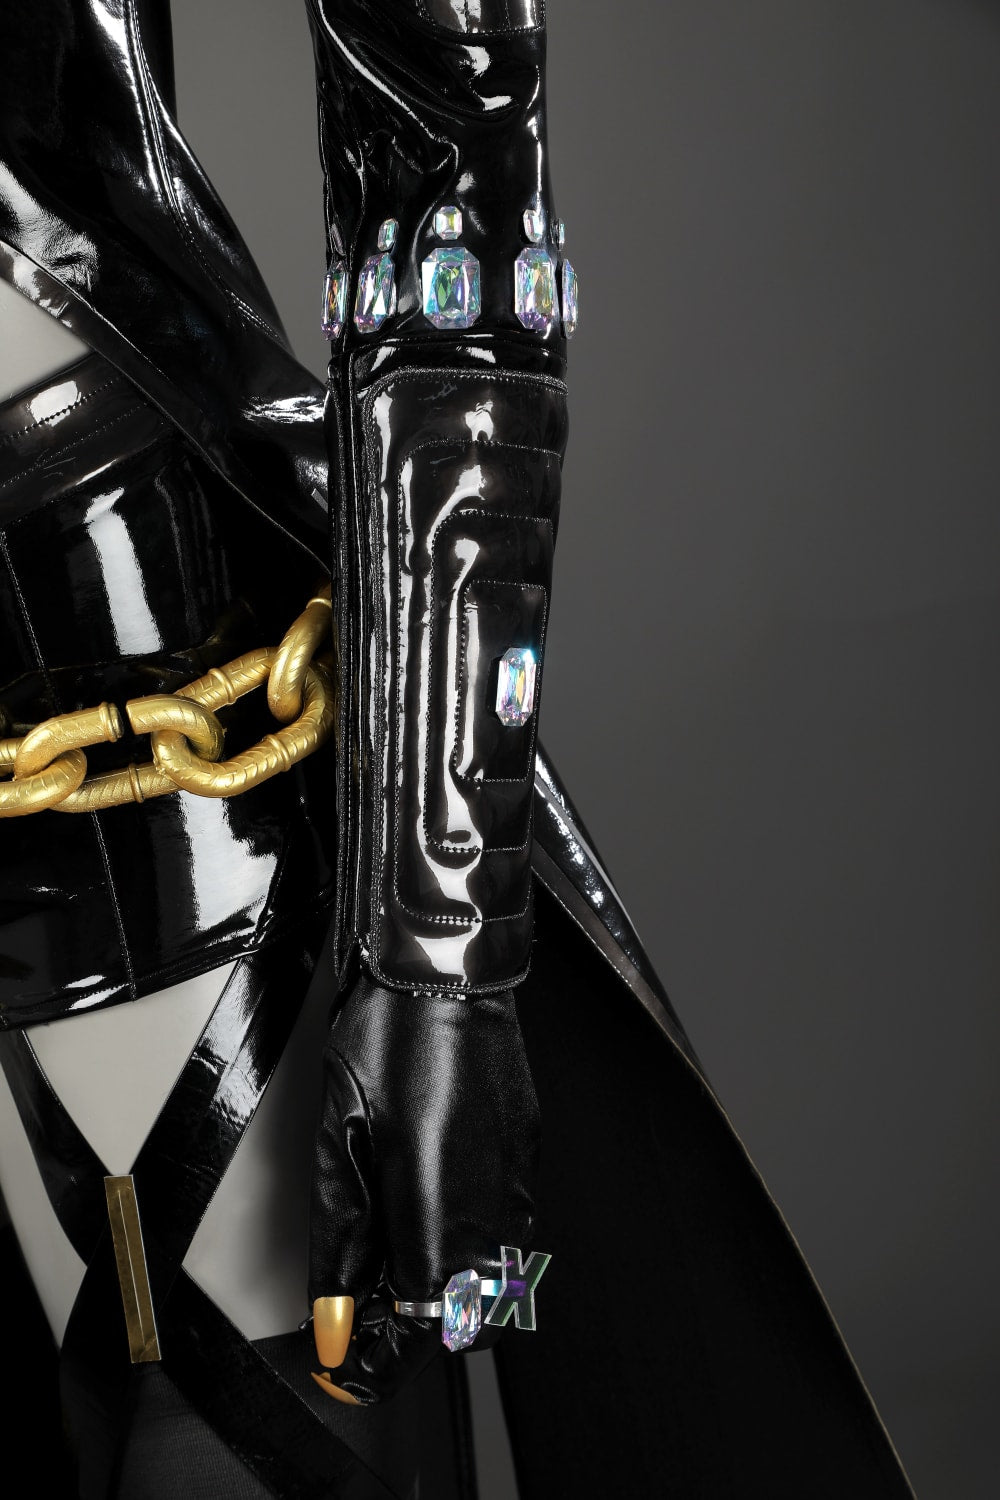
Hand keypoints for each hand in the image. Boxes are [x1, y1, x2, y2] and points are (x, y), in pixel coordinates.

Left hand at [308, 968, 539, 1403]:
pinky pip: (510, 1225)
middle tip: (366, 1311)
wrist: (446, 969)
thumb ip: (342, 1237)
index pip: (422, 1324)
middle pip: (470, 1318)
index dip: (384, 1359)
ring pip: (498, 1277)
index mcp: (438, 1205)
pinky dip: (470, 1242)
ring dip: (447, 1287)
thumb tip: (336, 1315)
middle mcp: (493, 1202)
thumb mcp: (338, 1139)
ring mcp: (519, 1176)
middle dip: (419, 1329)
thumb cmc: (385, 1038)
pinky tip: (430, 1206)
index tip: (350, 1364)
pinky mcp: (528, 1150)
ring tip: (393, 1256)